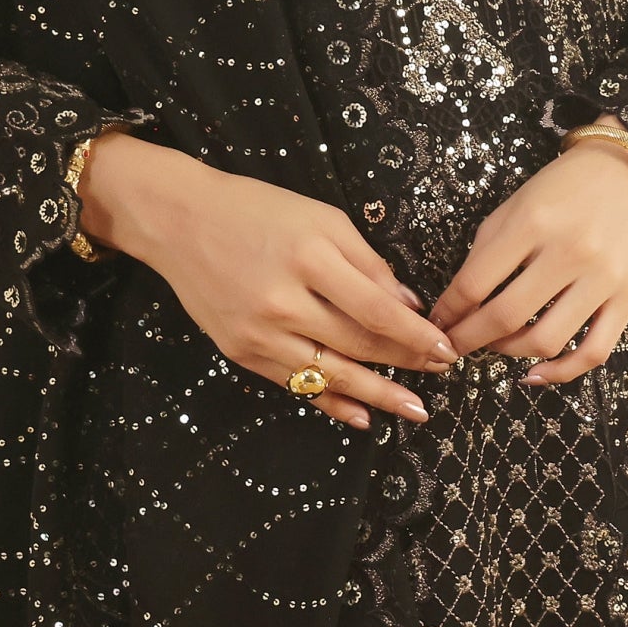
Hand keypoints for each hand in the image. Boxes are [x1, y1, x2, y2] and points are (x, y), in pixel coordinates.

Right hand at [76, 131, 457, 429]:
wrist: (180, 222)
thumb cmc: (259, 211)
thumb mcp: (323, 219)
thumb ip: (368, 264)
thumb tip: (409, 306)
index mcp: (310, 259)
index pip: (376, 310)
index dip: (416, 335)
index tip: (447, 348)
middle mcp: (283, 303)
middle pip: (358, 345)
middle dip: (405, 363)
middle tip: (442, 374)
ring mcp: (259, 334)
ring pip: (330, 374)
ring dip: (376, 395)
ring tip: (413, 409)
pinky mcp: (241, 353)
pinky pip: (295, 385)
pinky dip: (330, 402)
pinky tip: (361, 415)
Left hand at [427, 120, 627, 385]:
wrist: (627, 172)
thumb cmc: (563, 188)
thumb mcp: (515, 207)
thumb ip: (486, 254)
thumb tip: (457, 307)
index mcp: (534, 222)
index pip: (475, 284)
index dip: (448, 312)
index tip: (438, 323)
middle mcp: (571, 251)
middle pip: (506, 316)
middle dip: (468, 339)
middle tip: (454, 345)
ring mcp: (604, 277)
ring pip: (546, 340)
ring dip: (508, 353)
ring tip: (495, 345)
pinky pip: (594, 351)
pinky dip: (561, 372)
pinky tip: (534, 373)